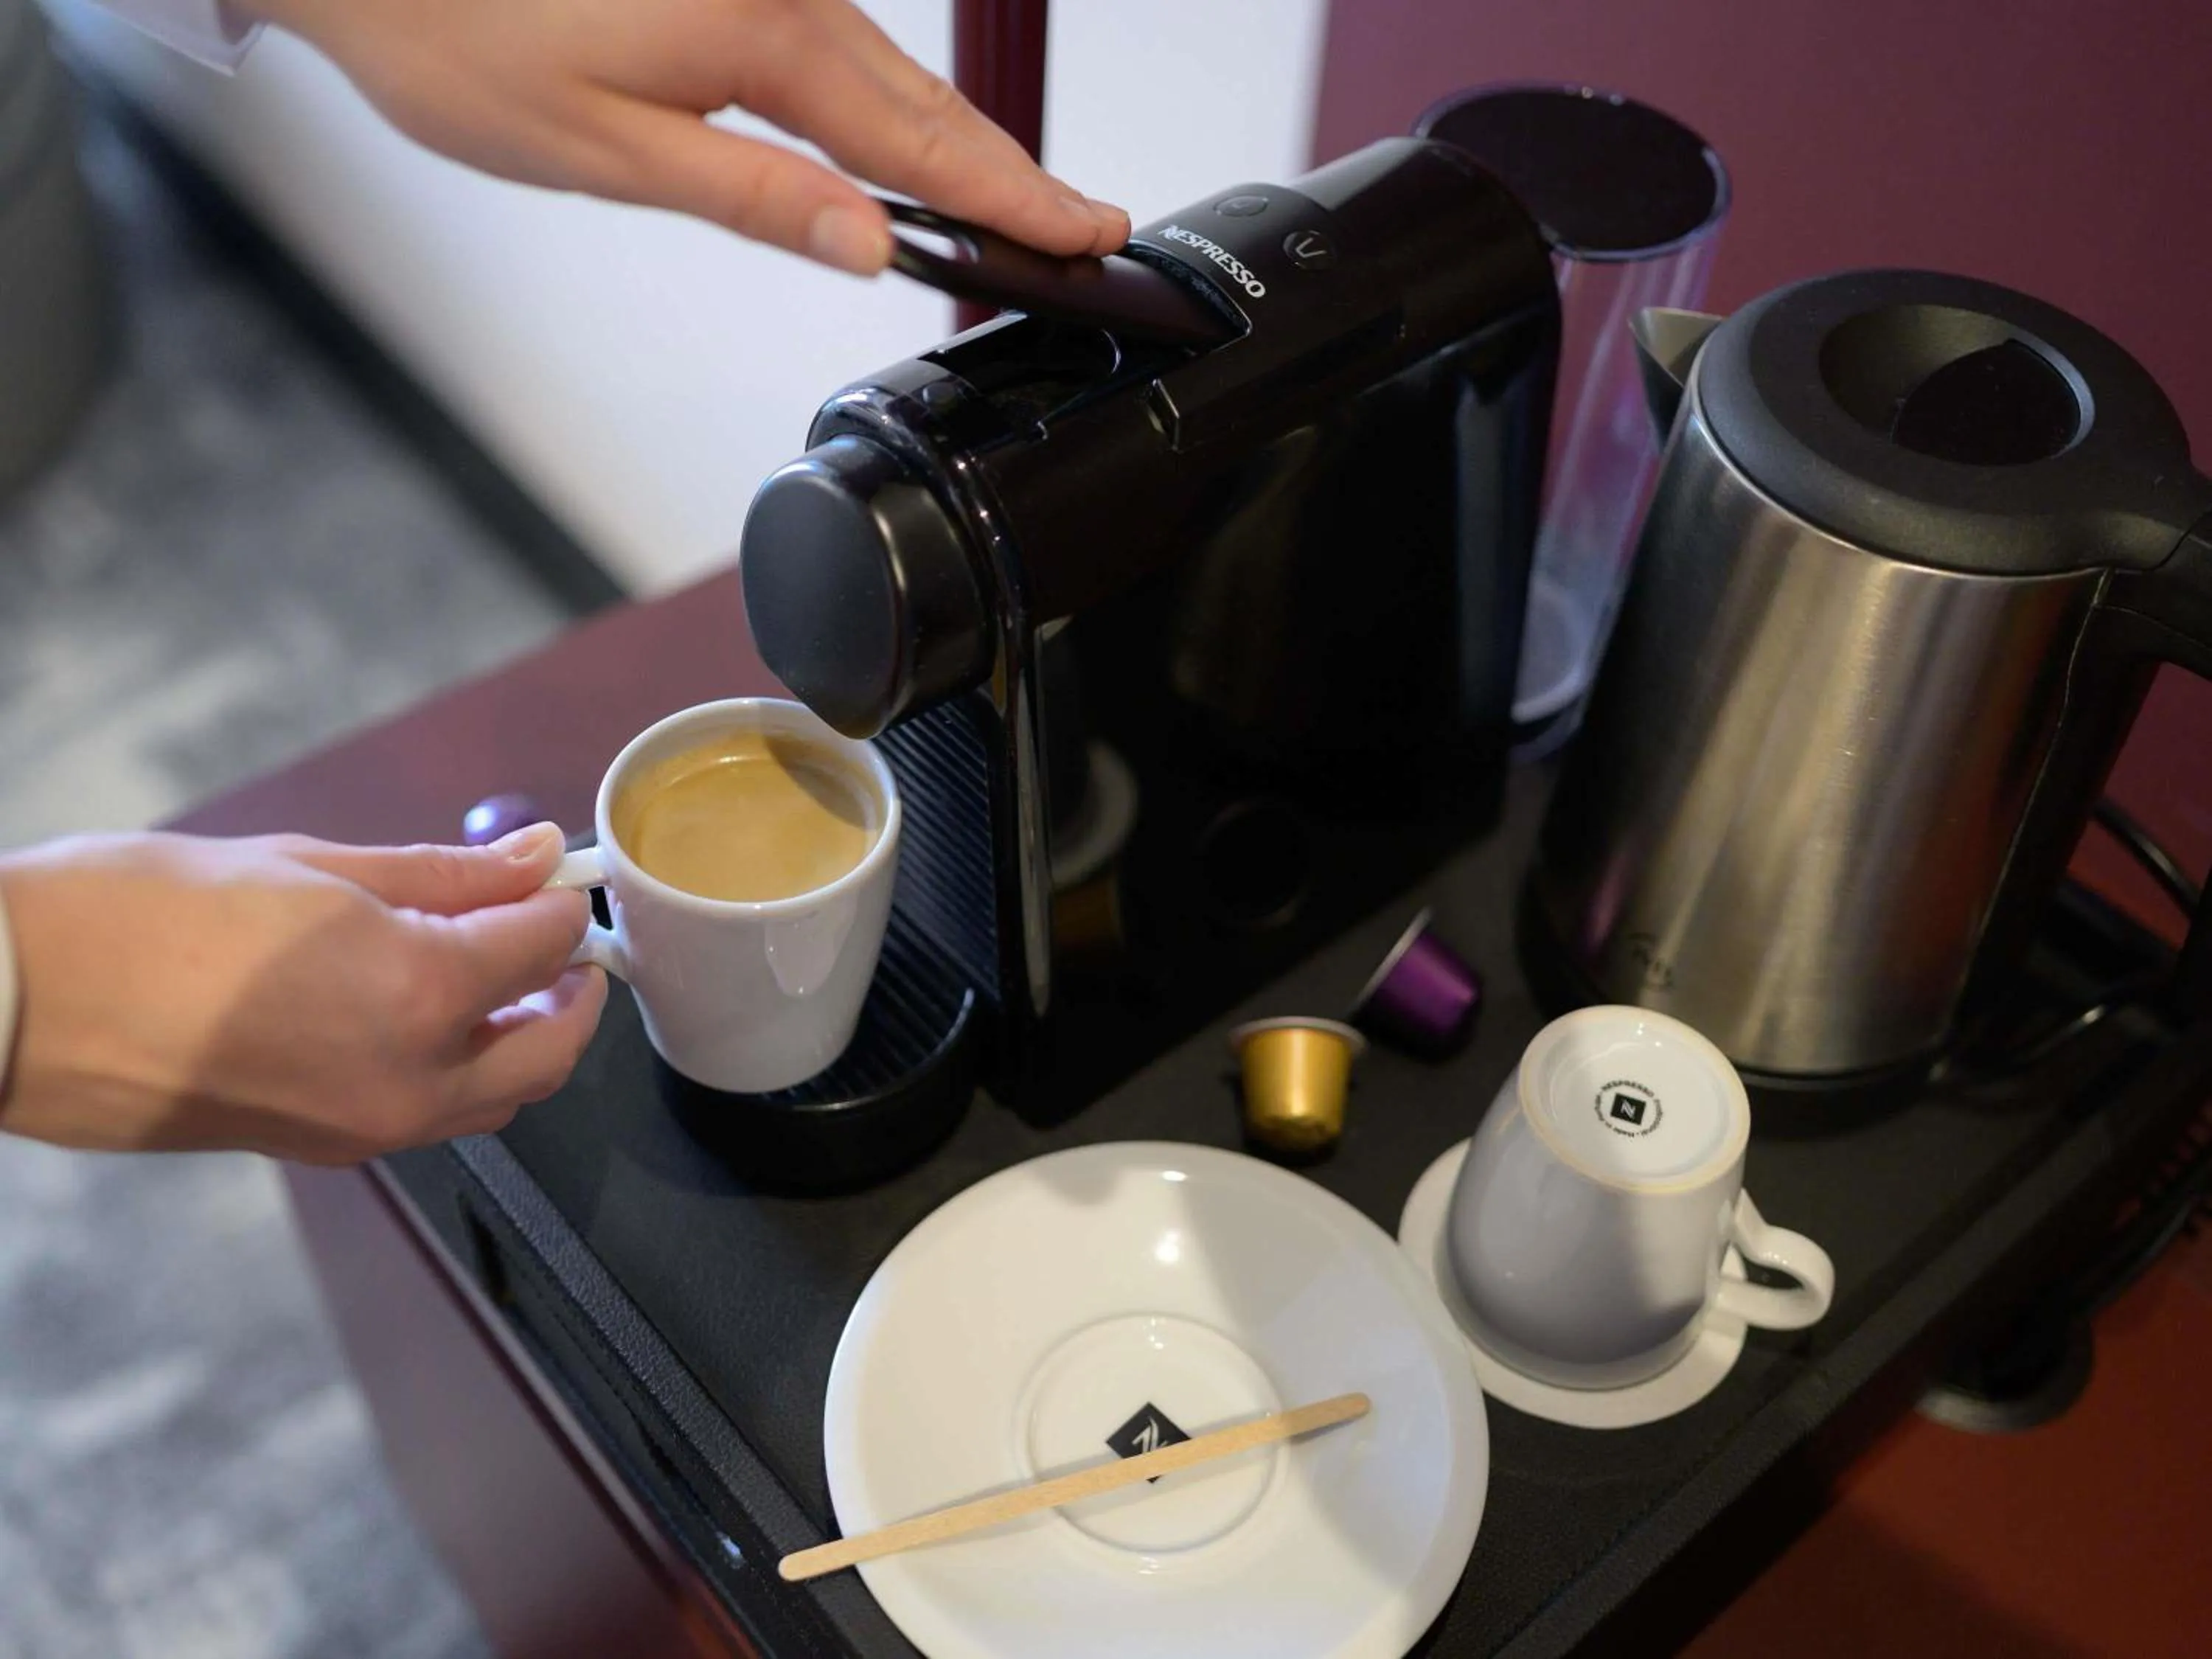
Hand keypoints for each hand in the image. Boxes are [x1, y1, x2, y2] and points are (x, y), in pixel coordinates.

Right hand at [0, 824, 605, 1162]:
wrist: (19, 1002)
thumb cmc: (145, 914)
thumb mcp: (310, 865)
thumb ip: (442, 872)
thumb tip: (533, 856)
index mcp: (420, 994)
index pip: (546, 947)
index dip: (564, 903)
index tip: (558, 873)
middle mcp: (410, 1081)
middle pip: (549, 1051)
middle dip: (571, 991)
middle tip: (556, 936)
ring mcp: (366, 1130)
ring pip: (495, 1098)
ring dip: (520, 1039)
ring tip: (496, 971)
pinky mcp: (321, 1150)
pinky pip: (429, 1117)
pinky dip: (457, 1070)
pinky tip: (423, 1010)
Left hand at [242, 0, 1130, 274]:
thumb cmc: (461, 45)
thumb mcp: (608, 150)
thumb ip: (753, 196)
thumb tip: (869, 243)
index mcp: (760, 37)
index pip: (919, 145)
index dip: (1010, 197)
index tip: (1083, 235)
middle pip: (924, 103)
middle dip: (1011, 172)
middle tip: (1091, 225)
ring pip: (889, 75)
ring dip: (957, 141)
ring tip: (1023, 200)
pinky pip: (843, 52)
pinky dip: (892, 108)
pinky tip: (908, 145)